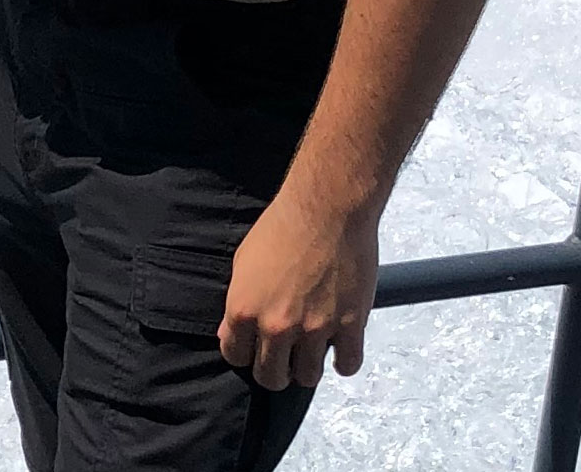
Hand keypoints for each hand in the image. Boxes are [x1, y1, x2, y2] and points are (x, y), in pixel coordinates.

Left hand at [217, 189, 379, 390]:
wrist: (327, 204)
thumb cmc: (283, 223)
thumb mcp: (244, 260)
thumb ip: (238, 303)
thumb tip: (230, 333)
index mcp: (245, 310)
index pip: (236, 357)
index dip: (246, 352)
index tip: (256, 346)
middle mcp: (277, 326)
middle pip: (271, 377)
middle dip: (275, 368)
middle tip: (285, 353)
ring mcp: (315, 329)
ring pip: (307, 377)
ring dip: (308, 365)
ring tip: (312, 346)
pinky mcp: (350, 325)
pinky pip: (347, 365)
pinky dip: (344, 360)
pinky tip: (340, 345)